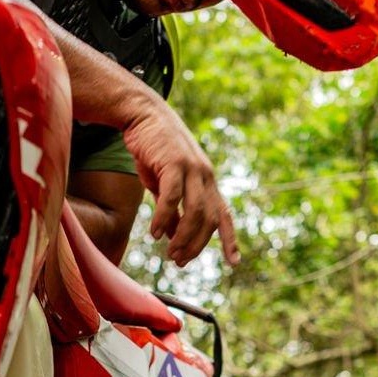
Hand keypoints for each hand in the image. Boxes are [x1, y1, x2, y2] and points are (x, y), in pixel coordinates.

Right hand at [119, 94, 237, 267]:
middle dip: (196, 245)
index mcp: (207, 182)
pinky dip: (163, 218)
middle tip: (179, 261)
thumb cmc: (153, 150)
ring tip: (170, 253)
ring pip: (195, 212)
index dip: (230, 239)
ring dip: (184, 237)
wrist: (142, 114)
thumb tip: (173, 236)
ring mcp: (192, 168)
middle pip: (209, 219)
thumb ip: (171, 210)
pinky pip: (172, 197)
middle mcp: (205, 176)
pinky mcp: (174, 163)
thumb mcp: (163, 184)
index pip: (224, 215)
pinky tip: (154, 233)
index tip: (234, 262)